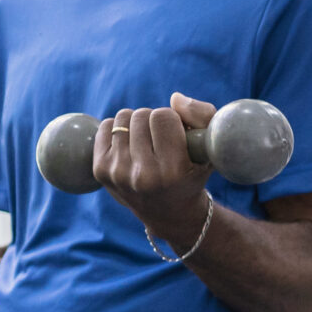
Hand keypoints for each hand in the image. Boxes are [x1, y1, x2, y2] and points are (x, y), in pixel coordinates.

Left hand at [94, 92, 216, 237]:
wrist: (170, 213)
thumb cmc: (193, 173)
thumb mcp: (210, 148)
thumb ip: (202, 115)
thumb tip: (175, 98)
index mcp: (173, 171)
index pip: (163, 116)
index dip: (172, 119)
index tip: (177, 133)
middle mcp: (143, 175)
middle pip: (142, 114)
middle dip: (154, 120)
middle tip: (161, 139)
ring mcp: (118, 174)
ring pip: (123, 117)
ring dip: (136, 123)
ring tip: (146, 141)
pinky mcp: (101, 170)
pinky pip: (105, 126)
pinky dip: (118, 129)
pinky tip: (130, 145)